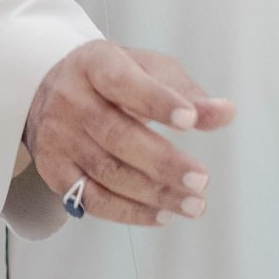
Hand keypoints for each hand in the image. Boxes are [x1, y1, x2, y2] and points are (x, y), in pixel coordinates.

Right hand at [27, 42, 233, 227]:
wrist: (54, 91)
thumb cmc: (114, 79)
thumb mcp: (149, 70)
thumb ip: (187, 92)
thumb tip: (225, 113)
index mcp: (95, 65)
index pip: (123, 83)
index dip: (157, 102)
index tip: (190, 120)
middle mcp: (70, 100)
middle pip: (117, 135)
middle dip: (163, 162)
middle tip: (201, 180)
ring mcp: (58, 138)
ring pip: (107, 172)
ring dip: (154, 193)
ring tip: (192, 203)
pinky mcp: (54, 171)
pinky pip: (92, 199)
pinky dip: (130, 212)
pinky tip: (162, 214)